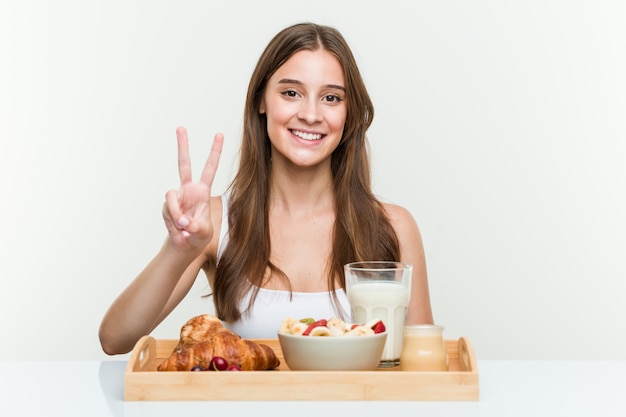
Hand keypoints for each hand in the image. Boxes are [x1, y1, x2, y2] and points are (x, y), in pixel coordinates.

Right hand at [162, 127, 223, 250]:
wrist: (184, 245)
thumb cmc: (198, 236)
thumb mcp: (203, 233)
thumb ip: (195, 226)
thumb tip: (183, 220)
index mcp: (203, 191)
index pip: (210, 168)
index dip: (214, 153)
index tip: (219, 135)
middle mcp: (188, 190)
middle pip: (183, 164)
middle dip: (182, 146)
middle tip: (180, 127)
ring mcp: (176, 197)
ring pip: (171, 198)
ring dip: (177, 214)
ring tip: (183, 226)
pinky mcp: (166, 206)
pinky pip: (167, 211)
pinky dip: (173, 222)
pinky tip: (178, 229)